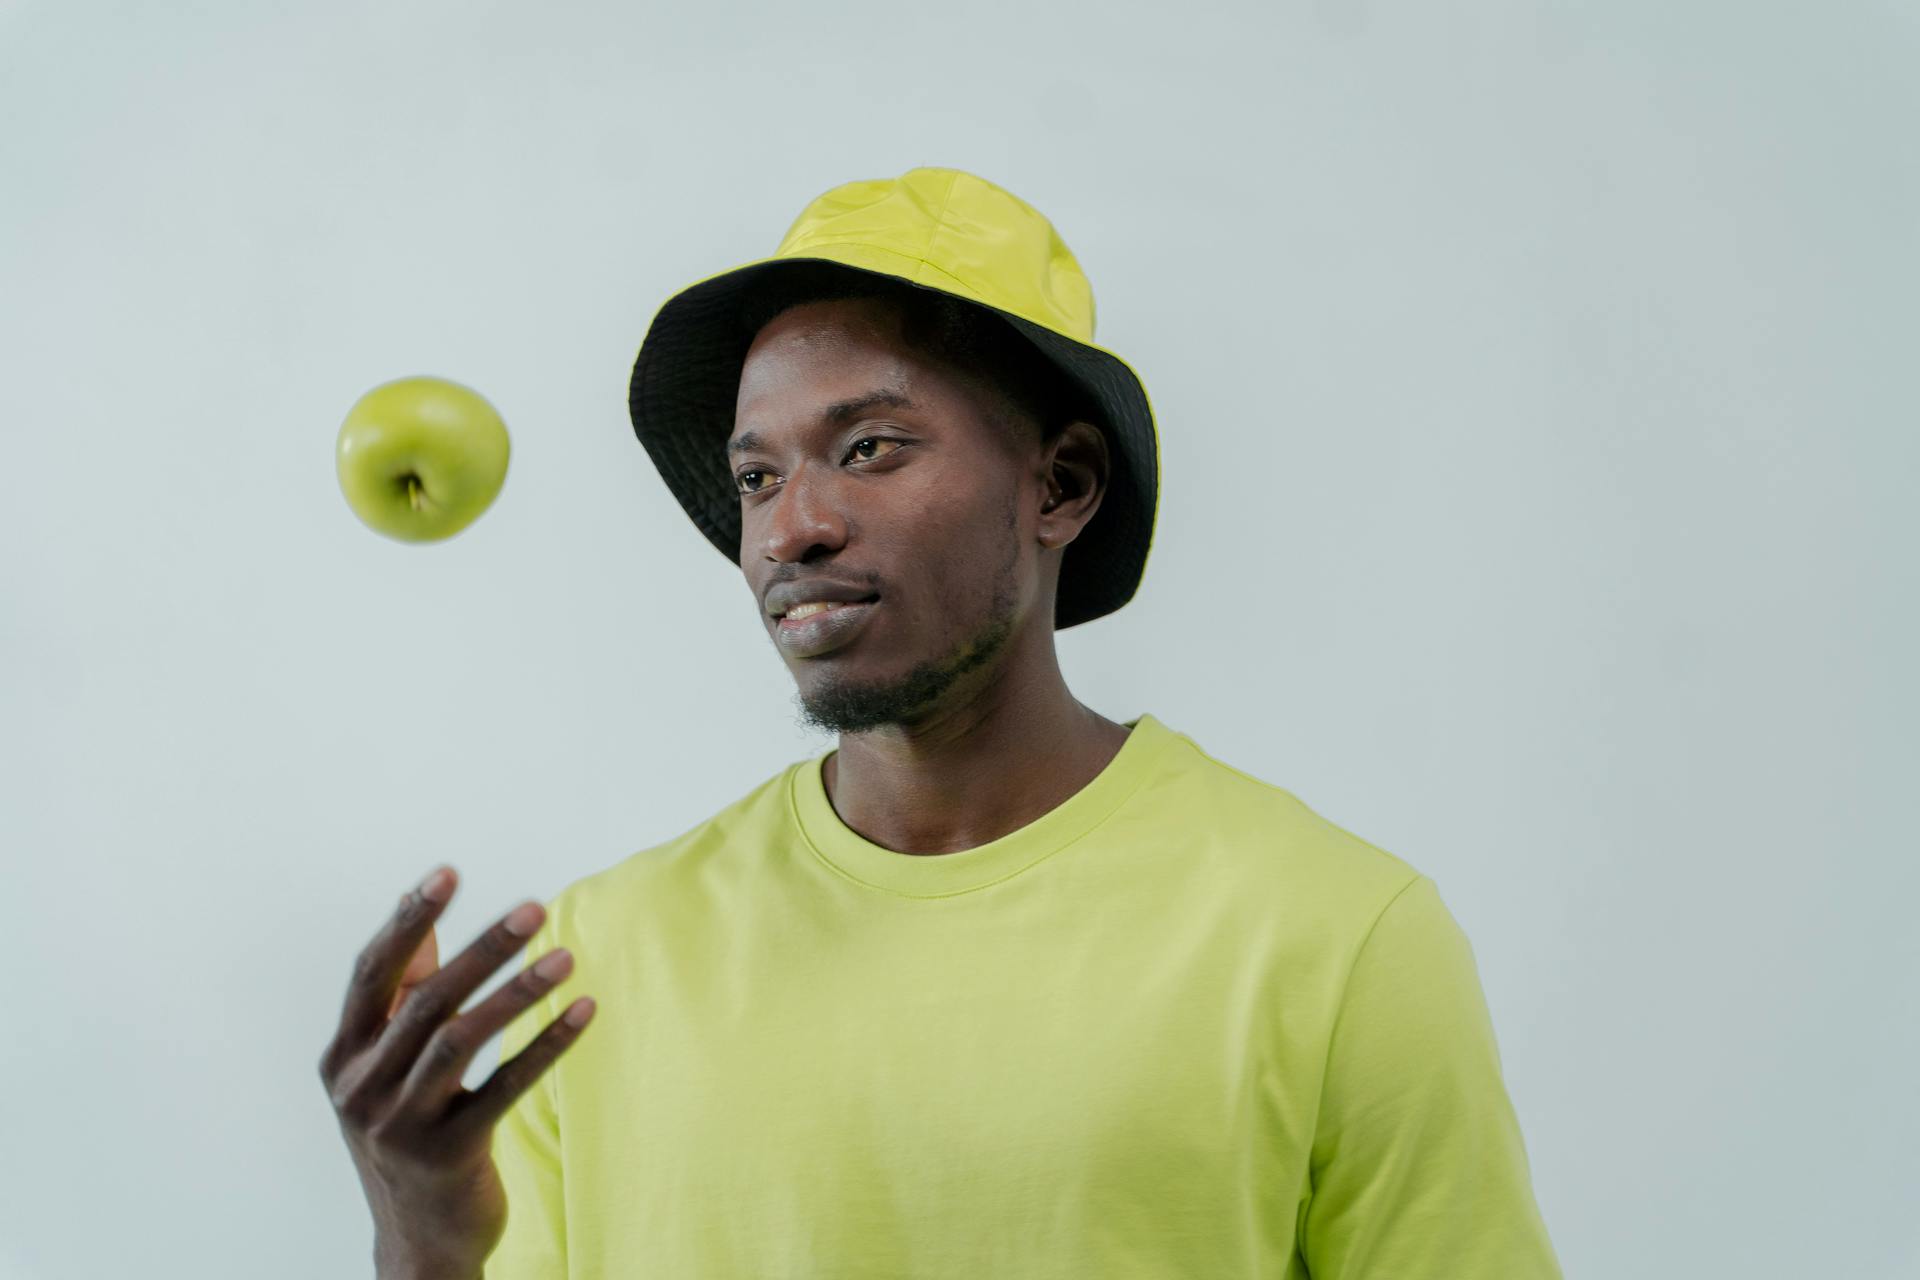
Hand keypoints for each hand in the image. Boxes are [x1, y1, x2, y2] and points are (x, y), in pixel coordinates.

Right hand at [317, 866, 594, 1275]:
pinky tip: (583, 1012)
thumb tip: (423, 919)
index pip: (372, 972)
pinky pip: (505, 1088)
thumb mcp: (385, 1070)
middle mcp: (362, 1088)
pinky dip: (546, 1045)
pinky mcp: (448, 1155)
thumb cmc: (406, 1132)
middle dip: (481, 948)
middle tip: (533, 907)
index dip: (408, 920)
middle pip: (425, 1000)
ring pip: (461, 1040)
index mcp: (343, 1057)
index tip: (448, 872)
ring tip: (565, 956)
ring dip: (518, 993)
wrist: (417, 1239)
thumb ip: (402, 999)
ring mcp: (401, 1125)